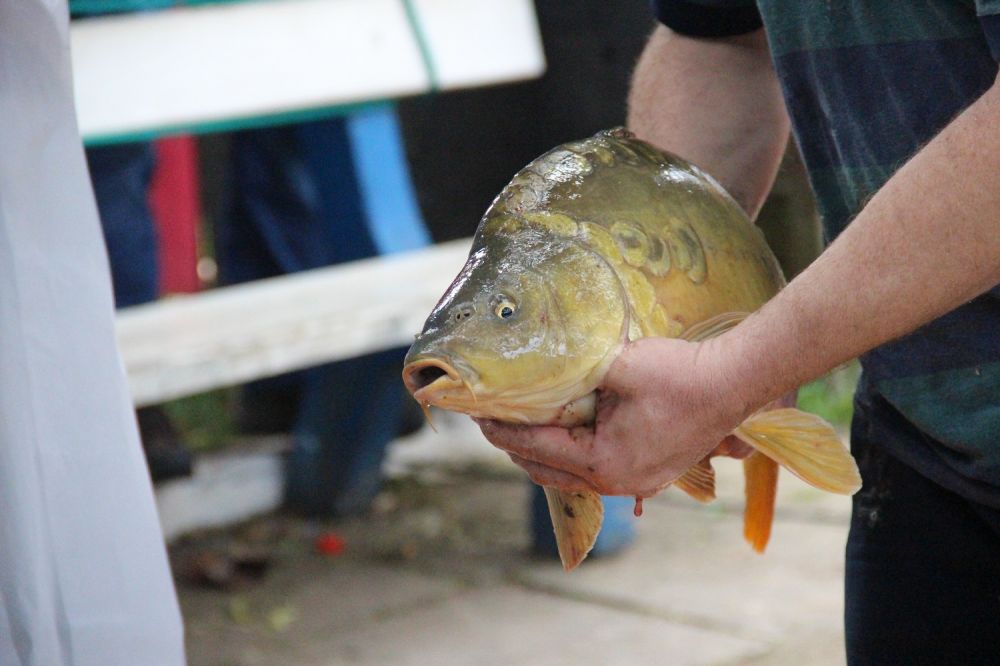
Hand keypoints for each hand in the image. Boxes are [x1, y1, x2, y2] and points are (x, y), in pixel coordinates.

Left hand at [476, 336, 754, 497]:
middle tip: (492, 419)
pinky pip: (596, 469)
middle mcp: (617, 482)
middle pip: (547, 470)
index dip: (503, 430)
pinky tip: (563, 430)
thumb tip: (537, 368)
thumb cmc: (680, 375)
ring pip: (570, 474)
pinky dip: (572, 453)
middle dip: (516, 445)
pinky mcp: (649, 472)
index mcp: (603, 463)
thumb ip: (575, 371)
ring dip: (543, 451)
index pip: (536, 447)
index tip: (478, 415)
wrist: (735, 383)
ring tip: (520, 424)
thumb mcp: (618, 365)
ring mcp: (636, 482)